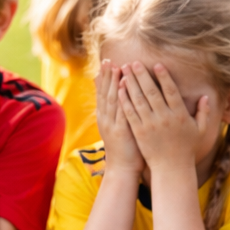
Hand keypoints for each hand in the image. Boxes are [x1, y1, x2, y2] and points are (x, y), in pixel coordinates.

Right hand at [94, 60, 142, 177]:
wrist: (122, 170)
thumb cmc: (125, 151)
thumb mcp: (119, 131)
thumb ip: (120, 116)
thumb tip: (124, 101)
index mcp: (105, 119)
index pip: (103, 95)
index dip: (104, 79)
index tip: (106, 64)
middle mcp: (106, 119)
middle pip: (105, 93)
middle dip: (107, 76)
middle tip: (108, 60)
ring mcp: (112, 124)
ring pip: (111, 99)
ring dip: (113, 82)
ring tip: (115, 66)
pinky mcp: (121, 130)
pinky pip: (121, 110)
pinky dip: (121, 96)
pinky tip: (123, 84)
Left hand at [118, 62, 209, 172]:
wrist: (171, 168)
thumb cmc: (187, 149)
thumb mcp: (200, 130)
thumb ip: (204, 112)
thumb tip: (206, 97)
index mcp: (179, 115)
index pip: (171, 91)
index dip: (164, 77)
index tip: (157, 64)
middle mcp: (164, 118)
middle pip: (151, 92)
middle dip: (142, 75)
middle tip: (134, 62)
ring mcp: (150, 125)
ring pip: (138, 100)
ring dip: (130, 83)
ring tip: (124, 70)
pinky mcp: (138, 132)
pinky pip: (130, 113)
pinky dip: (124, 100)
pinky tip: (119, 89)